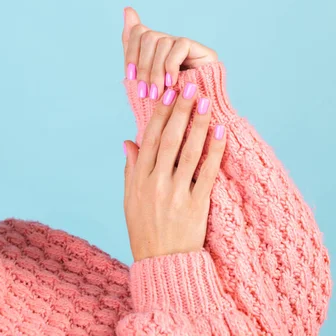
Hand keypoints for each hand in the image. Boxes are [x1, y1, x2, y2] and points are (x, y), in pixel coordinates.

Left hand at [121, 6, 217, 99]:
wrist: (188, 117)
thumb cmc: (163, 101)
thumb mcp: (140, 76)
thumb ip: (132, 45)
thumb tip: (127, 8)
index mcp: (152, 48)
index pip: (137, 32)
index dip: (131, 52)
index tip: (130, 76)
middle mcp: (168, 42)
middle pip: (148, 36)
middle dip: (143, 67)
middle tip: (145, 91)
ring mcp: (184, 45)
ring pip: (161, 42)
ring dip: (156, 71)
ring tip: (157, 92)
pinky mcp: (201, 50)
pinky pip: (179, 46)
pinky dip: (171, 66)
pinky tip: (172, 82)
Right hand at [123, 86, 226, 261]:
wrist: (161, 262)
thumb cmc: (143, 228)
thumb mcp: (129, 198)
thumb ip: (130, 168)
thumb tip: (128, 141)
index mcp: (139, 178)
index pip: (149, 139)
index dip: (159, 115)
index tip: (168, 94)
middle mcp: (156, 182)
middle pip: (169, 139)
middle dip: (180, 111)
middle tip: (190, 88)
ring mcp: (176, 192)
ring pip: (188, 151)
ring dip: (198, 124)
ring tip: (206, 103)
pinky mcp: (196, 204)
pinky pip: (207, 172)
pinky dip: (214, 151)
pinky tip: (220, 132)